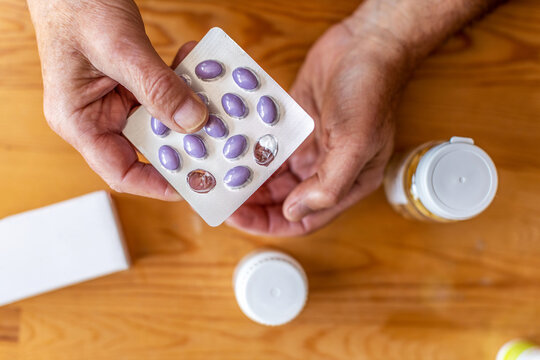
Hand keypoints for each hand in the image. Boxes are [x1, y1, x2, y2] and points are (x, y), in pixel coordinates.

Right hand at [27, 0, 206, 199]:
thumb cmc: (75, 7)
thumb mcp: (119, 50)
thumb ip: (157, 87)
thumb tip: (194, 122)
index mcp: (79, 121)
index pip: (120, 171)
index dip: (158, 183)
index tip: (196, 183)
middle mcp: (98, 117)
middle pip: (148, 148)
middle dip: (186, 144)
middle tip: (221, 142)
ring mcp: (116, 101)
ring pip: (162, 120)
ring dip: (190, 108)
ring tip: (216, 98)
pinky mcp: (131, 84)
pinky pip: (164, 94)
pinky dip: (183, 83)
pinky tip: (200, 67)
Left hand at [227, 22, 409, 235]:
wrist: (367, 43)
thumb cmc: (369, 94)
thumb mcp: (355, 144)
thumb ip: (328, 185)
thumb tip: (294, 212)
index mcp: (346, 183)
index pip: (304, 219)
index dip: (269, 223)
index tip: (236, 217)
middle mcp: (325, 170)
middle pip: (283, 200)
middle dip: (253, 203)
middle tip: (219, 196)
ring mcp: (309, 147)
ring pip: (273, 176)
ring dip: (249, 180)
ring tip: (218, 177)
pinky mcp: (294, 125)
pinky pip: (268, 147)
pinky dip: (251, 152)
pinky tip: (227, 151)